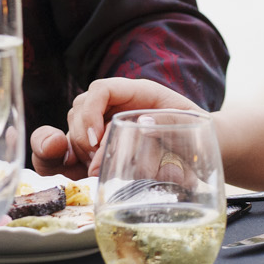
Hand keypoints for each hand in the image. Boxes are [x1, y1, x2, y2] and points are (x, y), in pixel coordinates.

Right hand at [30, 76, 200, 176]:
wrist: (203, 156)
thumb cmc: (199, 136)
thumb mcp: (188, 127)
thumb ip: (162, 128)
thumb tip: (133, 137)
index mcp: (138, 94)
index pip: (102, 90)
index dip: (91, 112)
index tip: (95, 141)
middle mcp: (115, 108)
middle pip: (80, 110)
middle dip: (82, 137)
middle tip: (98, 161)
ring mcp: (102, 130)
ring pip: (70, 131)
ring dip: (74, 152)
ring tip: (95, 169)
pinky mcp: (94, 154)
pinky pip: (65, 154)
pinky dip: (59, 163)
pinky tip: (71, 173)